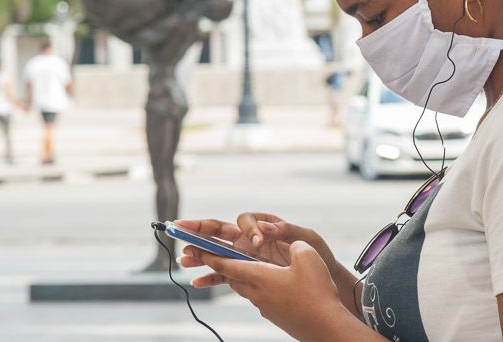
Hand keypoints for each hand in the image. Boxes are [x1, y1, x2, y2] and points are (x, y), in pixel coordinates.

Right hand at [174, 214, 339, 284]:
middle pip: (221, 231)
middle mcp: (251, 239)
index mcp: (265, 226)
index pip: (245, 221)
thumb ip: (288, 230)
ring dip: (200, 254)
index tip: (259, 242)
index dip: (247, 229)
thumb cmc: (316, 253)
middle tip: (180, 227)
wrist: (321, 277)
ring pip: (217, 252)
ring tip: (183, 257)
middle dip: (200, 229)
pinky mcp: (247, 272)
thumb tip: (266, 227)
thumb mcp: (307, 238)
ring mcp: (247, 256)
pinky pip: (225, 273)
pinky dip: (211, 277)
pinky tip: (197, 281)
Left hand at [192, 241, 347, 341]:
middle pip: (230, 277)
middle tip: (204, 257)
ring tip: (233, 268)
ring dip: (236, 276)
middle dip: (217, 265)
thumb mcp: (306, 255)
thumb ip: (292, 244)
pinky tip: (267, 284)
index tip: (192, 249)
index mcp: (258, 276)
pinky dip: (254, 287)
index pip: (225, 264)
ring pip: (244, 288)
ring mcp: (264, 306)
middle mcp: (256, 292)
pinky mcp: (274, 315)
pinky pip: (258, 297)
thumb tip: (288, 245)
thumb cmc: (316, 292)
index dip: (207, 255)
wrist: (325, 327)